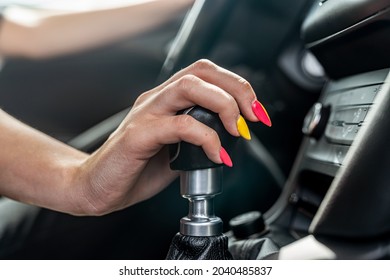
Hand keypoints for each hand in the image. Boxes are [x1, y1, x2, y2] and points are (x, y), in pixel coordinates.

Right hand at [74, 59, 267, 214]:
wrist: (98, 187)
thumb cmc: (136, 168)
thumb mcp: (178, 150)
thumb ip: (200, 139)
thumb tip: (233, 140)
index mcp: (167, 101)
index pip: (206, 74)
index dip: (237, 86)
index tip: (256, 112)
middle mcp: (157, 100)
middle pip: (201, 71)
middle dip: (238, 89)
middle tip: (254, 117)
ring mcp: (146, 114)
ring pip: (189, 87)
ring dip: (224, 106)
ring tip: (238, 130)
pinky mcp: (138, 135)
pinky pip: (178, 126)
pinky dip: (206, 138)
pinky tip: (215, 154)